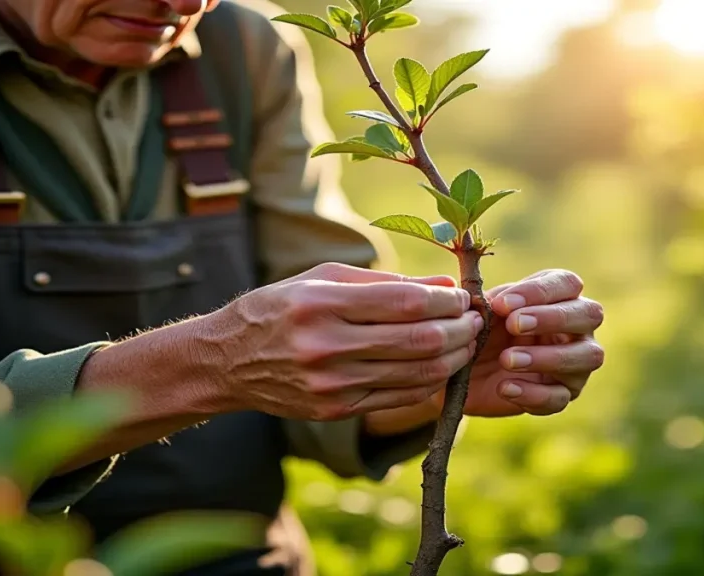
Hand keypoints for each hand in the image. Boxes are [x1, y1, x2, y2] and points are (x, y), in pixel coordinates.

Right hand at [202, 263, 483, 420]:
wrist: (228, 361)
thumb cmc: (280, 307)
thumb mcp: (323, 279)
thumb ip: (385, 282)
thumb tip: (444, 287)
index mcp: (322, 304)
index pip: (406, 303)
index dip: (447, 302)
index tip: (463, 297)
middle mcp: (327, 346)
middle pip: (421, 340)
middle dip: (461, 330)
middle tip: (475, 320)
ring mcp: (332, 385)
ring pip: (418, 374)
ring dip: (454, 358)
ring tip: (466, 342)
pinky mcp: (336, 411)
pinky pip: (401, 398)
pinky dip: (430, 382)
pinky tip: (439, 365)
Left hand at [448, 269, 604, 416]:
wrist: (467, 372)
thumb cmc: (483, 330)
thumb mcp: (483, 312)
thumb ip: (491, 303)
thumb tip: (496, 303)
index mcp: (560, 296)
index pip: (567, 283)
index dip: (538, 291)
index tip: (502, 304)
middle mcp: (579, 327)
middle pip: (589, 314)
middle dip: (552, 318)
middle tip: (514, 324)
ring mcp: (578, 363)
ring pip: (587, 357)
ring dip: (548, 357)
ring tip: (508, 359)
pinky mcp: (564, 394)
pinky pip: (560, 397)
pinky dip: (532, 394)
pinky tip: (505, 387)